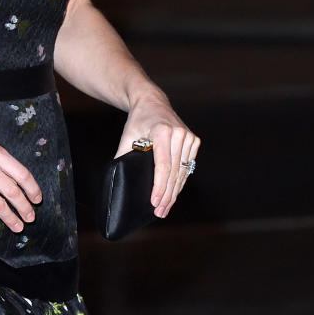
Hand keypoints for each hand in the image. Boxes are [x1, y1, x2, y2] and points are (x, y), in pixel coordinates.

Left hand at [117, 89, 200, 218]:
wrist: (152, 103)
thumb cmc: (137, 121)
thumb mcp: (127, 138)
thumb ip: (123, 158)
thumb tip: (119, 181)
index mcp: (162, 132)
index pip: (163, 165)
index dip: (160, 186)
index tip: (155, 202)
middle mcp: (179, 134)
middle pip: (174, 172)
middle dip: (167, 195)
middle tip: (159, 211)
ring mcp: (189, 137)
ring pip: (182, 172)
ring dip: (174, 192)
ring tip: (165, 208)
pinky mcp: (194, 141)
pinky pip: (187, 166)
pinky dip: (180, 182)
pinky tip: (173, 194)